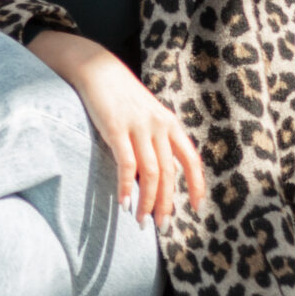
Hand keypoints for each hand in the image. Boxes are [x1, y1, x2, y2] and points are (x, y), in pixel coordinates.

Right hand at [26, 29, 206, 226]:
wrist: (97, 69)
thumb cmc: (121, 96)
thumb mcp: (147, 114)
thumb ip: (156, 138)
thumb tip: (157, 172)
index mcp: (170, 124)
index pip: (191, 160)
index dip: (196, 186)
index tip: (197, 208)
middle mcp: (159, 126)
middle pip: (169, 173)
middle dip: (167, 203)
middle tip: (161, 226)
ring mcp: (138, 127)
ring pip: (151, 173)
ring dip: (147, 201)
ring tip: (141, 221)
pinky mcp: (116, 129)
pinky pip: (126, 164)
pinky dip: (126, 187)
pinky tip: (123, 202)